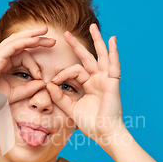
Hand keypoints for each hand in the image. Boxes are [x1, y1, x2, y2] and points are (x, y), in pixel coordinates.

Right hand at [0, 26, 55, 108]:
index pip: (21, 54)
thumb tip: (42, 84)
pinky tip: (35, 39)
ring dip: (32, 34)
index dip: (34, 63)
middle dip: (36, 38)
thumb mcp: (13, 94)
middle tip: (52, 39)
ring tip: (45, 31)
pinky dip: (25, 41)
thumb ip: (27, 89)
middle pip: (20, 41)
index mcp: (3, 63)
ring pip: (17, 40)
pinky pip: (12, 46)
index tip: (41, 76)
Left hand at [46, 23, 125, 146]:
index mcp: (90, 85)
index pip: (75, 71)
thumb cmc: (91, 124)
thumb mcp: (71, 109)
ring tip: (93, 27)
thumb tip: (48, 85)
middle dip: (76, 45)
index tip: (53, 81)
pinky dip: (114, 52)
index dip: (63, 74)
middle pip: (87, 57)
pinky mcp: (113, 83)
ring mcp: (106, 80)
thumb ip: (60, 97)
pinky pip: (113, 65)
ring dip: (97, 41)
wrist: (104, 134)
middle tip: (66, 33)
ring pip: (101, 56)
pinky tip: (112, 40)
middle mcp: (98, 80)